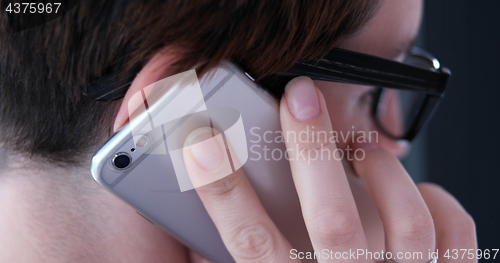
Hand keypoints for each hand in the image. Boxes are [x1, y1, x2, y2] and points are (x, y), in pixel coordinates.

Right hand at [183, 77, 476, 262]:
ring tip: (358, 145)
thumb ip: (251, 262)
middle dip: (310, 150)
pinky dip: (436, 198)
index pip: (253, 247)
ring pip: (405, 222)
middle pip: (332, 222)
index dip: (224, 191)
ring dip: (380, 168)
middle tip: (299, 99)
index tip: (205, 141)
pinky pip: (454, 235)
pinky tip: (413, 187)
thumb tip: (215, 230)